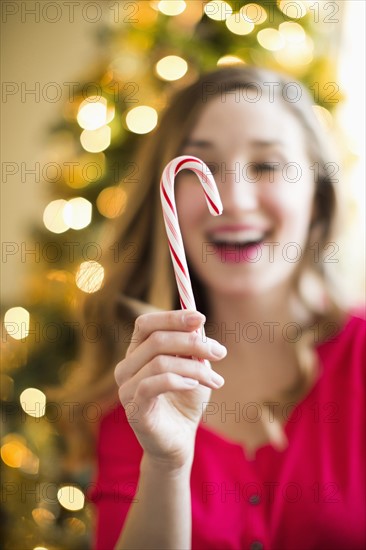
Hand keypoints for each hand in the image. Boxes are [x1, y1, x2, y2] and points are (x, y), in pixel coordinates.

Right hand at [114, 310, 226, 468]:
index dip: (172, 317)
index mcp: (137, 353)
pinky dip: (179, 380)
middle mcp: (126, 368)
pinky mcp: (134, 408)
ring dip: (194, 367)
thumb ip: (193, 348)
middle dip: (192, 342)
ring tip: (215, 379)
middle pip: (156, 339)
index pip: (145, 323)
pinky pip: (153, 384)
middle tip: (220, 352)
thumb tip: (198, 324)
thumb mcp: (194, 369)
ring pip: (160, 362)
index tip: (200, 318)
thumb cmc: (185, 402)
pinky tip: (196, 386)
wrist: (180, 442)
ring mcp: (127, 389)